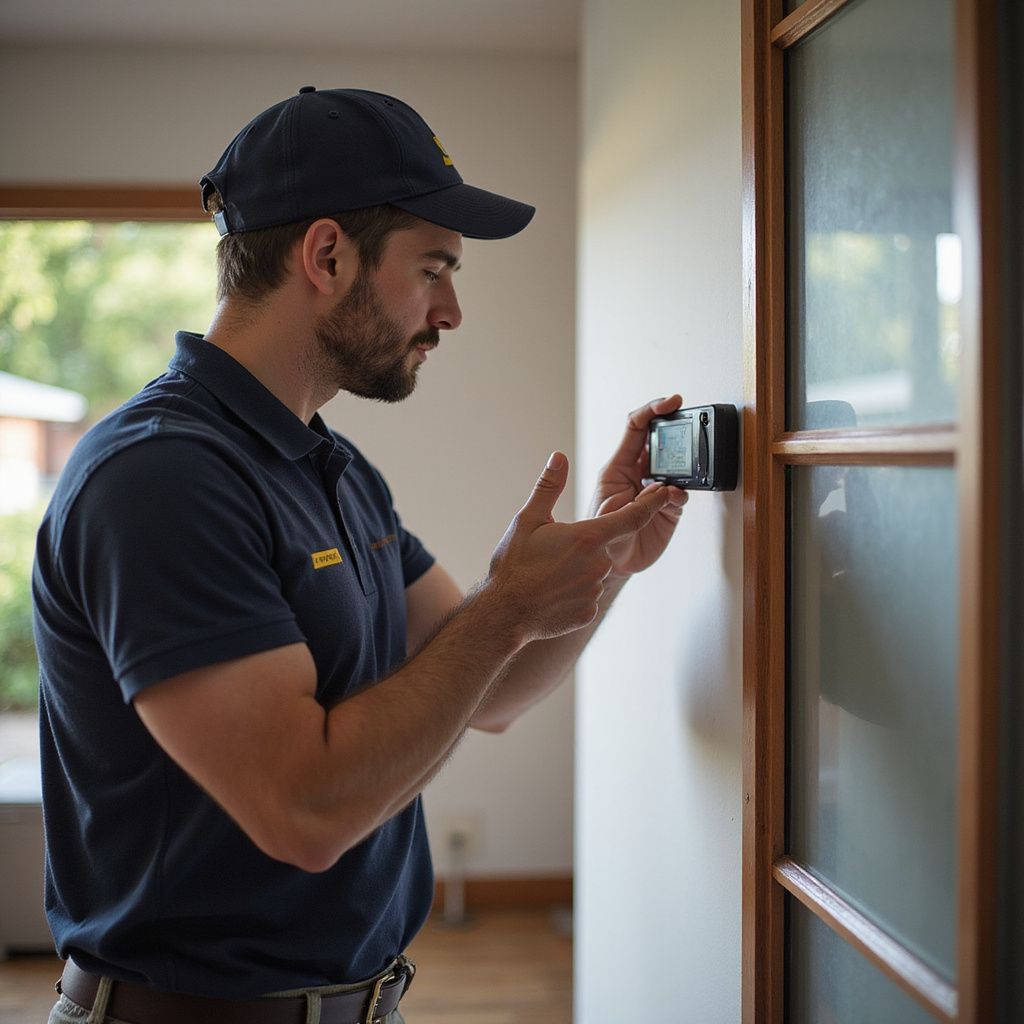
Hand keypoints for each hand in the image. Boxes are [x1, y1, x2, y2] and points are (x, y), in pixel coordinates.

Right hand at [487, 452, 671, 640]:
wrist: (504, 614)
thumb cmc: (514, 565)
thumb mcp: (527, 520)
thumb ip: (549, 487)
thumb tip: (559, 457)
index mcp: (588, 537)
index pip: (632, 516)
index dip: (653, 503)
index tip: (667, 493)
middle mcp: (599, 564)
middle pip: (603, 546)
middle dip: (584, 546)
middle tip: (552, 554)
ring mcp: (596, 590)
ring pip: (594, 572)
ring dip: (577, 569)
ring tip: (547, 575)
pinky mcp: (589, 611)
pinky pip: (587, 595)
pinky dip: (573, 591)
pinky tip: (551, 592)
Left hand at [588, 395, 688, 578]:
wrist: (610, 564)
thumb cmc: (598, 534)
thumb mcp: (607, 513)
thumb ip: (636, 501)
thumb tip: (664, 490)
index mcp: (619, 466)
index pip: (637, 428)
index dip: (653, 410)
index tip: (671, 403)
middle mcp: (639, 474)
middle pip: (661, 442)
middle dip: (674, 434)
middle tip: (685, 435)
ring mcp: (656, 490)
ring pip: (676, 466)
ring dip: (680, 468)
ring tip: (672, 482)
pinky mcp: (669, 508)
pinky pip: (682, 494)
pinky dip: (681, 495)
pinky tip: (672, 502)